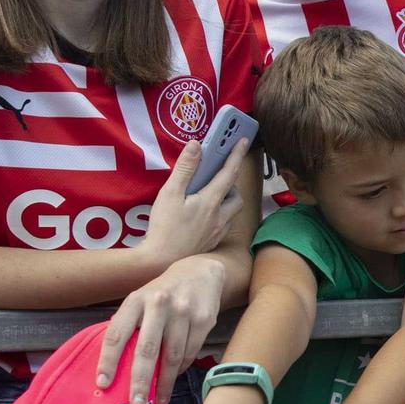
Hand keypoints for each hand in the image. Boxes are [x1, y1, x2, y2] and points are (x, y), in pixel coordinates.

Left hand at [98, 255, 229, 403]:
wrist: (199, 273)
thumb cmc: (161, 293)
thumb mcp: (140, 300)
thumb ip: (129, 325)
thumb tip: (113, 365)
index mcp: (135, 300)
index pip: (117, 334)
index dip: (108, 360)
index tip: (103, 384)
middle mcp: (158, 304)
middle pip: (147, 349)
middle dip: (141, 380)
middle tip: (136, 403)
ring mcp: (183, 311)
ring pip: (173, 355)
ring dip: (165, 382)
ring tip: (158, 400)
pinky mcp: (203, 319)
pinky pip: (190, 352)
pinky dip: (181, 369)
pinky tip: (174, 378)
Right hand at [140, 139, 248, 266]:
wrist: (161, 262)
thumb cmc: (164, 227)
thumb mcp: (170, 193)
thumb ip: (185, 169)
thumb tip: (196, 145)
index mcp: (210, 201)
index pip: (229, 172)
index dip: (237, 155)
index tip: (243, 141)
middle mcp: (220, 217)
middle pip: (236, 196)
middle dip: (231, 184)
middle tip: (216, 177)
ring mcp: (217, 232)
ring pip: (232, 212)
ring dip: (226, 200)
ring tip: (208, 195)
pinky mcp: (212, 243)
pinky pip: (224, 225)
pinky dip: (219, 215)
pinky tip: (203, 216)